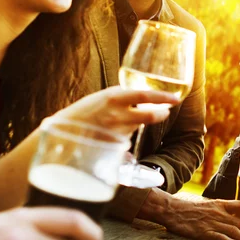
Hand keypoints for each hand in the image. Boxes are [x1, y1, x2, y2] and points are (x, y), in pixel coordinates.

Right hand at [56, 86, 178, 134]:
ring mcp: (117, 130)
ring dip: (138, 123)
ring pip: (138, 125)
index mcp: (113, 97)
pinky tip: (112, 131)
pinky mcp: (115, 144)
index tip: (176, 98)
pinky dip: (126, 133)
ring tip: (120, 120)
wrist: (63, 132)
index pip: (145, 95)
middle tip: (165, 112)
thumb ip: (121, 98)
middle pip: (149, 115)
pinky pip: (128, 136)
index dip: (163, 97)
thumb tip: (141, 97)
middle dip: (161, 114)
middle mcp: (117, 114)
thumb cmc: (83, 112)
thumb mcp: (102, 97)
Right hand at [147, 191, 239, 239]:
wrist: (173, 210)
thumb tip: (228, 217)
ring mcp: (212, 223)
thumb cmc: (188, 209)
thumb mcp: (206, 205)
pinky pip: (222, 238)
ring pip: (234, 231)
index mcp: (219, 204)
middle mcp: (218, 212)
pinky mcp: (205, 232)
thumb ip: (218, 210)